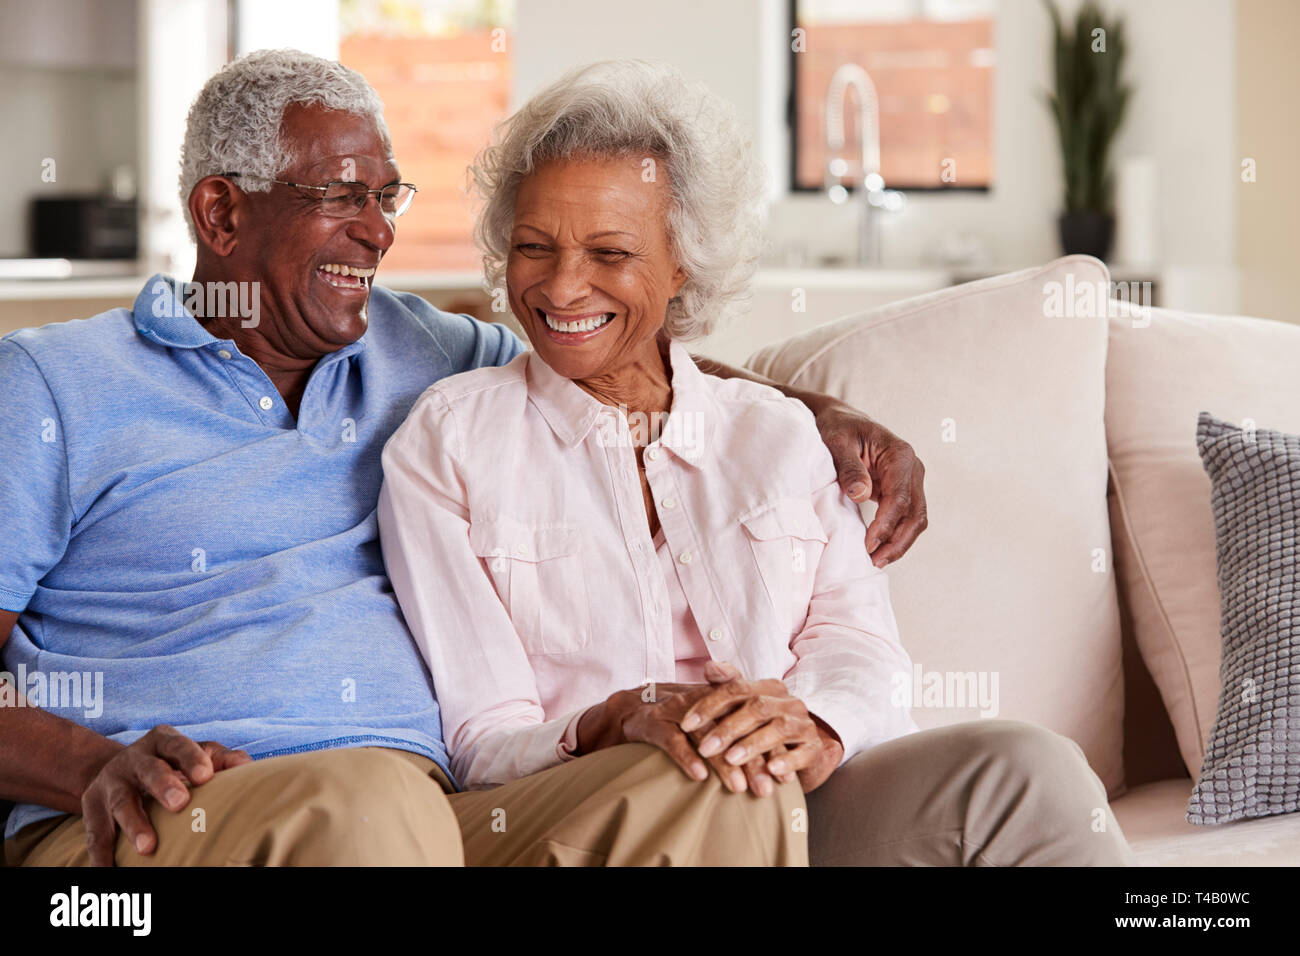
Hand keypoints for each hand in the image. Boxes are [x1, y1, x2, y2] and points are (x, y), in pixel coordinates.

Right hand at [80, 725, 250, 866]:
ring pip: (121, 803)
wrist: (120, 768)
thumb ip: (221, 759)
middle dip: (164, 785)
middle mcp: (134, 759)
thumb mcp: (196, 754)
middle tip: (180, 804)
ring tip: (148, 847)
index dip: (191, 758)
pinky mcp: (92, 807)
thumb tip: (246, 767)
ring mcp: (111, 783)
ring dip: (134, 825)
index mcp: (162, 741)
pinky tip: (107, 871)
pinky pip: (95, 833)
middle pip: (149, 770)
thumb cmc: (173, 763)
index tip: (205, 776)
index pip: (178, 745)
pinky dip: (100, 854)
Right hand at [581, 675, 761, 792]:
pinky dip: (687, 757)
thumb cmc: (681, 720)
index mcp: (720, 699)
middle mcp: (701, 702)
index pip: (751, 723)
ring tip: (739, 787)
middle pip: (733, 729)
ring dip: (723, 763)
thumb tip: (776, 762)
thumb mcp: (713, 720)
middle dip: (752, 761)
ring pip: (706, 736)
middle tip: (766, 789)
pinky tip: (700, 776)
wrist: (632, 708)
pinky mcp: (654, 723)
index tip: (784, 777)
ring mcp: (677, 711)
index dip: (769, 749)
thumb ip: (741, 733)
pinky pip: (672, 740)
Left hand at [681, 662, 843, 793]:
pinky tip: (771, 770)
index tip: (684, 725)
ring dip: (753, 744)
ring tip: (730, 759)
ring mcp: (804, 724)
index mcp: (769, 687)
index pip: (736, 689)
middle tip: (704, 748)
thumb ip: (726, 685)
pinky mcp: (815, 748)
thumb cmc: (762, 727)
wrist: (801, 749)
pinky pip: (803, 752)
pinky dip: (788, 761)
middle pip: (757, 708)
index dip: (709, 705)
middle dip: (728, 729)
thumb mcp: (743, 707)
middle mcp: (789, 701)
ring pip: (779, 729)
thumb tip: (709, 666)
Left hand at [813, 400, 927, 567]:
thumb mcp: (837, 442)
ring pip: (915, 520)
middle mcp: (912, 468)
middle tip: (874, 560)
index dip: (886, 524)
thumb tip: (861, 494)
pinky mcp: (901, 491)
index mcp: (900, 454)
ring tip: (876, 560)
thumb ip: (849, 467)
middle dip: (897, 541)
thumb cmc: (838, 428)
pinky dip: (894, 536)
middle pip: (915, 513)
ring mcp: (910, 481)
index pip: (900, 496)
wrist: (841, 420)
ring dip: (899, 543)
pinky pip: (905, 518)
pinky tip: (878, 549)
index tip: (869, 543)